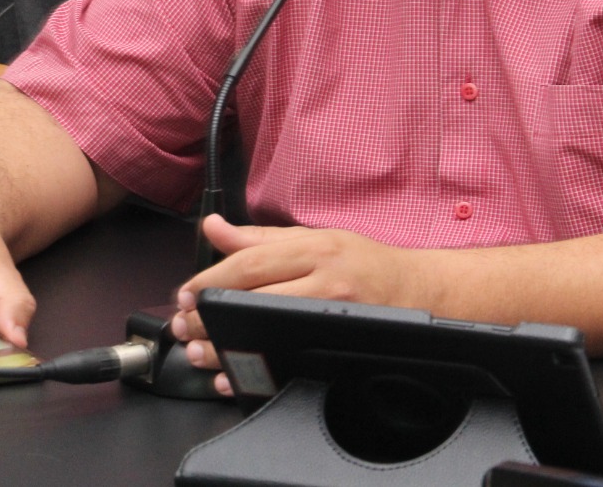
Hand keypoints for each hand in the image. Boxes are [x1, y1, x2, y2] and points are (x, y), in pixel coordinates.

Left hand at [167, 217, 430, 395]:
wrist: (417, 289)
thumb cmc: (366, 263)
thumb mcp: (315, 238)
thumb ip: (260, 238)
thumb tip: (215, 227)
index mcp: (314, 248)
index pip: (249, 262)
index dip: (209, 280)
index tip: (186, 294)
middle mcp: (325, 278)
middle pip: (252, 296)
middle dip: (209, 314)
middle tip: (184, 324)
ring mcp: (334, 312)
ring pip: (265, 329)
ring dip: (223, 345)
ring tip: (200, 350)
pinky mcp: (339, 341)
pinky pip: (288, 358)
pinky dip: (254, 371)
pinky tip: (233, 375)